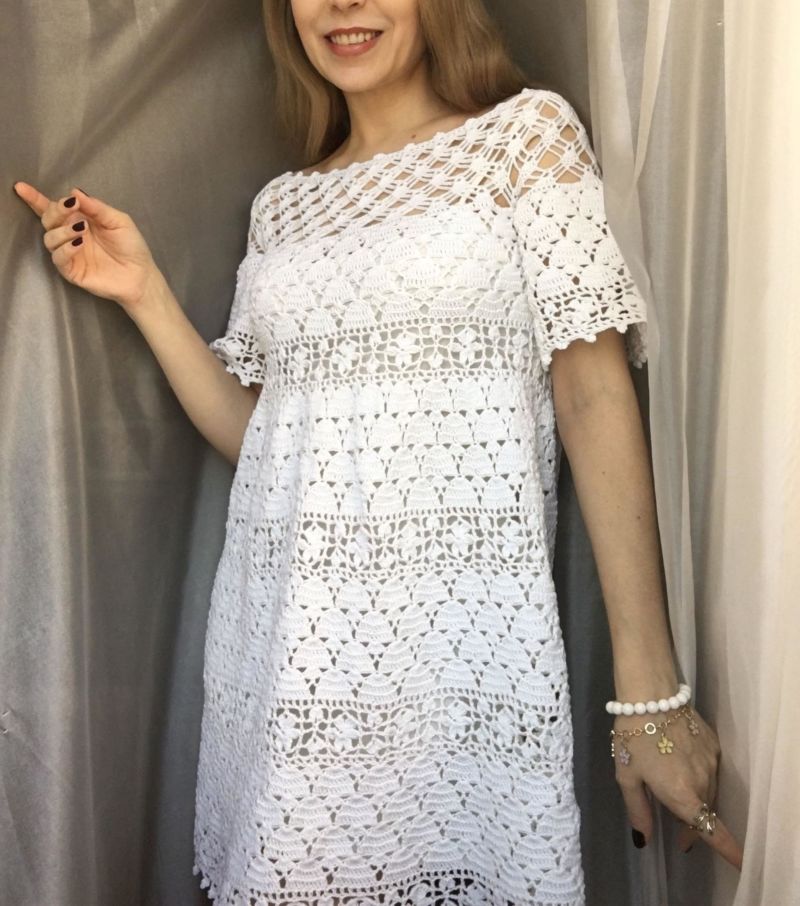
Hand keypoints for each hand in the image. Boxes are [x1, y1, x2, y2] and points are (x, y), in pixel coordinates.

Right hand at [13, 181, 162, 310]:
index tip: (21, 187)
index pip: (52, 208)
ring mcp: (70, 253)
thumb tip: (75, 192)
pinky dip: (66, 248)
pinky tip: (79, 243)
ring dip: (62, 230)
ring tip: (82, 229)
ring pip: (50, 238)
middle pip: (47, 219)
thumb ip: (97, 207)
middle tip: (72, 207)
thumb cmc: (131, 246)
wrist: (141, 275)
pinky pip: (58, 258)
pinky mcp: (71, 271)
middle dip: (55, 211)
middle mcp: (70, 235)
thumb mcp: (118, 220)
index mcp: (79, 219)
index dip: (35, 198)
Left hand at [613, 704, 743, 869]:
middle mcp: (703, 782)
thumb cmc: (632, 736)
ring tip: (671, 785)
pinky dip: (698, 774)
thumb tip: (644, 840)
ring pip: (708, 790)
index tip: (739, 862)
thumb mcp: (627, 776)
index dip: (728, 850)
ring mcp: (711, 762)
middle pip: (704, 811)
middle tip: (671, 818)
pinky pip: (709, 769)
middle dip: (690, 821)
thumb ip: (638, 810)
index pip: (711, 830)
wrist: (651, 694)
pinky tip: (678, 761)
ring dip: (694, 796)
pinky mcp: (713, 744)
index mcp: (682, 795)